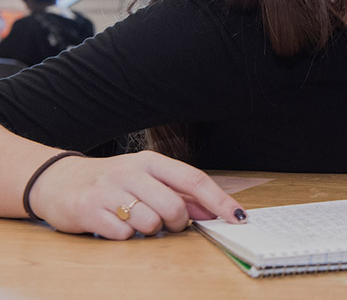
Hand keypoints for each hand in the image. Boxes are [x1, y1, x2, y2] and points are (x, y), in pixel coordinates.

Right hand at [29, 151, 245, 239]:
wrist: (59, 181)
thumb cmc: (113, 182)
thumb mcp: (146, 179)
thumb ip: (179, 193)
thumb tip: (214, 210)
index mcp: (151, 161)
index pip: (194, 180)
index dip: (219, 201)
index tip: (238, 217)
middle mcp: (131, 171)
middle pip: (173, 206)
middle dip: (177, 223)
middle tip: (167, 223)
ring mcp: (109, 190)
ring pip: (149, 223)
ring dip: (150, 231)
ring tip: (137, 221)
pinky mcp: (88, 210)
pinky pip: (123, 234)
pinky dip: (125, 236)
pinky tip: (115, 224)